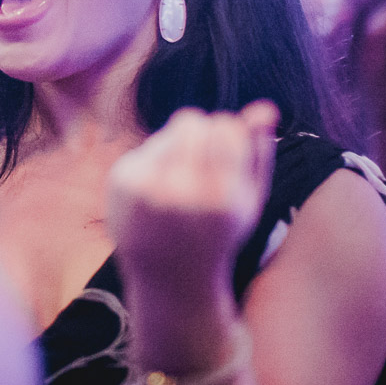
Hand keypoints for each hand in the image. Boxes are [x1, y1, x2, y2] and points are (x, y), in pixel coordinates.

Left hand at [108, 101, 279, 292]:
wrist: (168, 277)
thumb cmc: (219, 235)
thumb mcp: (250, 201)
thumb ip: (259, 154)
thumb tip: (264, 107)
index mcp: (221, 199)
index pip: (226, 127)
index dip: (229, 134)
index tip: (229, 154)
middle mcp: (181, 193)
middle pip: (192, 120)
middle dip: (201, 133)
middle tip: (203, 161)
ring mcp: (146, 188)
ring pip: (168, 131)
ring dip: (180, 145)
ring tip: (184, 177)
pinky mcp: (122, 183)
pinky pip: (147, 148)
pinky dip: (156, 161)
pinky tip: (160, 190)